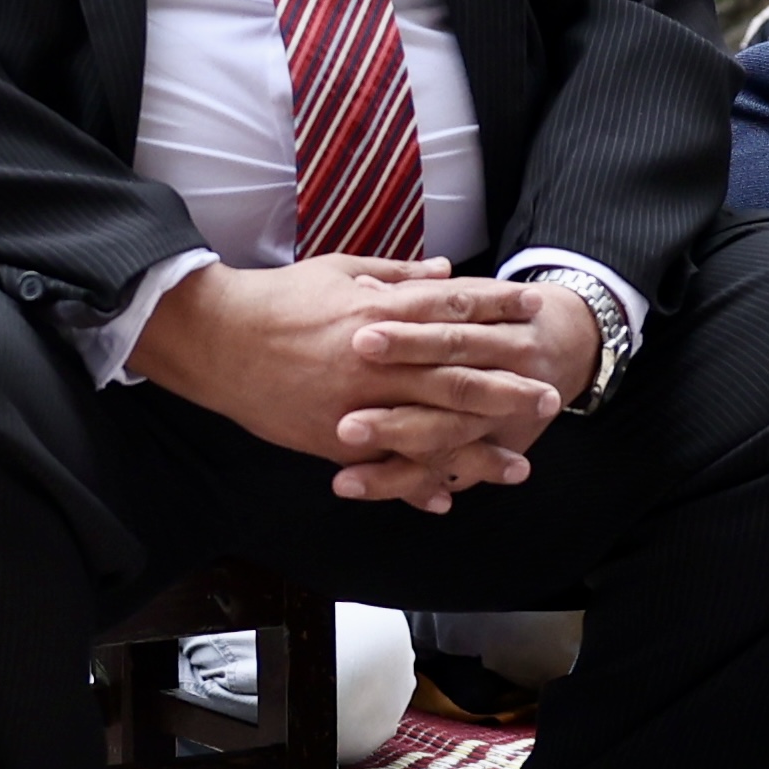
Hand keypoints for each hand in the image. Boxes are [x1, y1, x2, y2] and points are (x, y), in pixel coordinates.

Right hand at [130, 259, 588, 510]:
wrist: (219, 340)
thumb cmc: (280, 299)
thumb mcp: (340, 270)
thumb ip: (398, 275)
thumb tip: (449, 270)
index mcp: (380, 312)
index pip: (452, 308)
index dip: (497, 309)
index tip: (534, 312)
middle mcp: (377, 360)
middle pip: (456, 376)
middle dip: (507, 388)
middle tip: (549, 395)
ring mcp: (358, 404)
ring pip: (431, 430)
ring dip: (479, 451)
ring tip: (520, 464)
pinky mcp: (332, 437)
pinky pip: (384, 466)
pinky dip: (414, 483)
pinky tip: (446, 499)